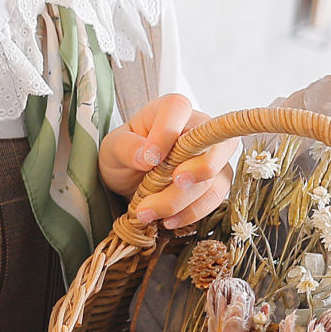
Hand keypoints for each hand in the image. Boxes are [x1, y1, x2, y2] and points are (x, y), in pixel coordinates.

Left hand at [100, 94, 238, 230]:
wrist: (132, 178)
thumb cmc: (126, 153)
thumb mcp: (113, 148)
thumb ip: (127, 147)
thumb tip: (147, 156)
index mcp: (170, 110)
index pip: (178, 110)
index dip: (167, 133)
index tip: (150, 158)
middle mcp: (199, 128)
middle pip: (211, 145)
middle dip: (193, 170)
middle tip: (172, 184)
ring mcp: (213, 155)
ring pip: (214, 176)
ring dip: (183, 199)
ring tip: (149, 213)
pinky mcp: (217, 180)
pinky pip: (215, 197)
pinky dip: (192, 212)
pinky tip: (168, 221)